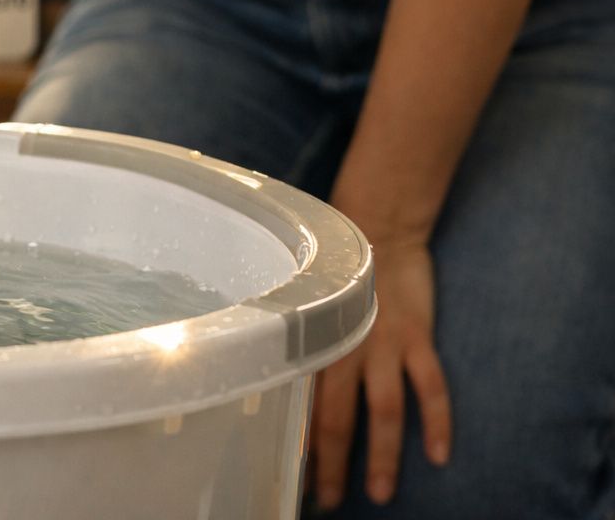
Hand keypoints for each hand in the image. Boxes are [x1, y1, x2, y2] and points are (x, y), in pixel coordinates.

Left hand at [311, 235, 451, 509]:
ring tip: (378, 493)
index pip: (300, 404)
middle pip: (336, 418)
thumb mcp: (306, 304)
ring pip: (383, 413)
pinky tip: (439, 456)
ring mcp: (384, 345)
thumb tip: (280, 373)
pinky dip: (436, 421)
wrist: (376, 225)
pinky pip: (430, 387)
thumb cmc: (334, 267)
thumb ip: (300, 338)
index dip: (298, 442)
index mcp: (313, 342)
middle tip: (329, 500)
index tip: (295, 473)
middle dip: (332, 464)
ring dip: (381, 456)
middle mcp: (345, 347)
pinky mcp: (417, 337)